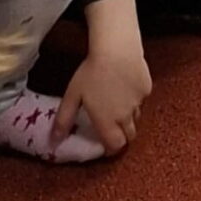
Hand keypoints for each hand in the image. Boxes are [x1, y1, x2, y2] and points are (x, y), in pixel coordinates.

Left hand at [55, 41, 148, 155]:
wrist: (117, 50)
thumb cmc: (91, 73)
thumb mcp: (72, 96)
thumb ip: (64, 120)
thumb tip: (53, 141)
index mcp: (107, 121)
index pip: (115, 146)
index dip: (111, 150)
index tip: (106, 147)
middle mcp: (126, 116)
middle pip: (130, 136)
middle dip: (122, 138)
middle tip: (112, 131)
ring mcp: (139, 103)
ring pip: (136, 118)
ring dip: (128, 119)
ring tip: (117, 107)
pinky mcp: (147, 89)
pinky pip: (141, 101)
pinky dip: (134, 101)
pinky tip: (124, 87)